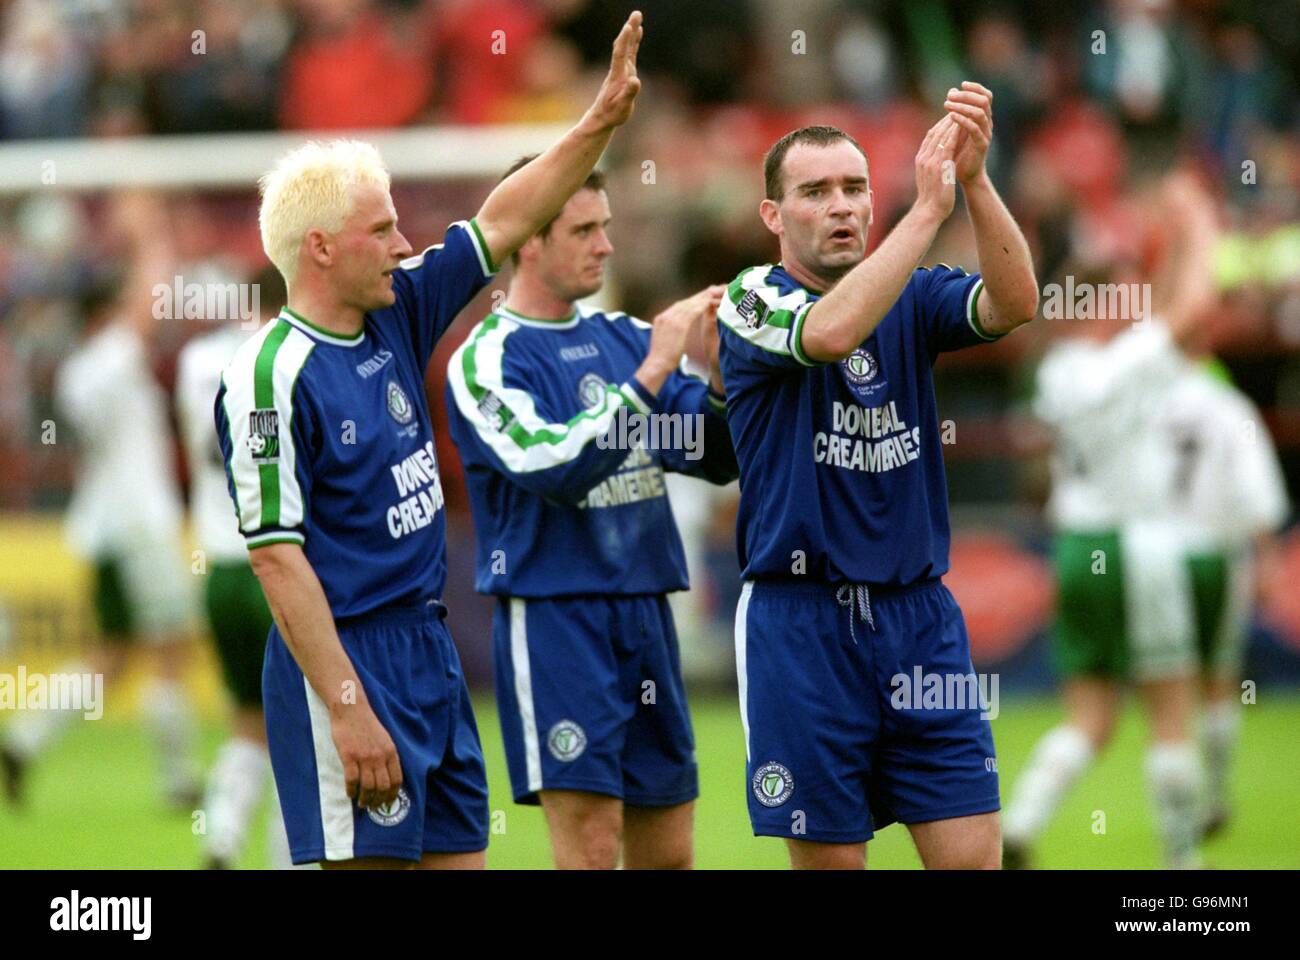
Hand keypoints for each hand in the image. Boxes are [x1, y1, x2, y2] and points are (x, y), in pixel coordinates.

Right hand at [330, 700, 402, 811]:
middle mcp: (380, 756)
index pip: (396, 779)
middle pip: (383, 786)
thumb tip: (386, 775)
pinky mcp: (349, 756)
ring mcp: (364, 757)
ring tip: (362, 804)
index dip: (392, 794)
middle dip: (379, 801)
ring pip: (368, 786)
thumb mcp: (384, 738)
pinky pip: (351, 779)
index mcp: (391, 752)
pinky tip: (349, 793)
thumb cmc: (366, 723)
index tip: (388, 802)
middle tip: (373, 807)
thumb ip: (386, 755)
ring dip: (365, 799)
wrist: (351, 709)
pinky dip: (351, 790)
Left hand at [581, 11, 642, 131]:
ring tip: (637, 18)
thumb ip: (629, 93)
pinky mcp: (624, 72)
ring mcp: (621, 70)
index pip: (620, 55)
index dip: (625, 41)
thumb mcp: (623, 107)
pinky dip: (633, 41)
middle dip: (630, 29)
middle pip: (623, 46)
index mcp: (618, 76)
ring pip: (626, 47)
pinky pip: (629, 52)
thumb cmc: (613, 114)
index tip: (629, 27)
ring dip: (631, 32)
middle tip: (636, 14)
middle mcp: (619, 70)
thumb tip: (635, 81)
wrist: (602, 117)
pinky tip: (637, 33)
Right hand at [638, 285, 724, 394]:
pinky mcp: (679, 325)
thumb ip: (669, 332)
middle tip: (710, 292)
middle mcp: (665, 316)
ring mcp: (671, 319)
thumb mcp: (663, 340)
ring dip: (702, 299)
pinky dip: (702, 306)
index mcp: (661, 319)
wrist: (657, 364)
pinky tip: (710, 302)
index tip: (700, 299)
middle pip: (684, 302)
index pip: (677, 306)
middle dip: (698, 297)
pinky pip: (693, 311)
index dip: (690, 302)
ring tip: (714, 294)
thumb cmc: (661, 358)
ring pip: (690, 304)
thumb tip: (677, 332)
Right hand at [913, 115, 957, 221]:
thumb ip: (933, 167)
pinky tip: (962, 125)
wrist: (929, 212)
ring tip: (961, 111)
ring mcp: (929, 161)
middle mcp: (923, 158)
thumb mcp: (930, 180)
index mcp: (920, 161)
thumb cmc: (931, 200)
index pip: (930, 138)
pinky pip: (947, 144)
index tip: (950, 117)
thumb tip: (940, 161)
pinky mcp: (939, 165)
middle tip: (957, 107)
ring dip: (950, 122)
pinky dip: (953, 133)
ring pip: (940, 135)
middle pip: (934, 133)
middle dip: (945, 119)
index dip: (940, 125)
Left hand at [943, 81, 992, 183]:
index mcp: (983, 118)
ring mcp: (986, 134)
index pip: (986, 96)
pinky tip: (951, 116)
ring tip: (947, 105)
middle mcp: (988, 124)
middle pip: (984, 100)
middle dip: (967, 95)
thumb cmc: (960, 151)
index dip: (976, 88)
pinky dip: (962, 120)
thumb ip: (956, 111)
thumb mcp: (957, 128)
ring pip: (980, 113)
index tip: (961, 84)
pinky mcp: (981, 145)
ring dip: (962, 106)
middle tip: (950, 96)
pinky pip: (974, 129)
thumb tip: (951, 91)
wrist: (965, 175)